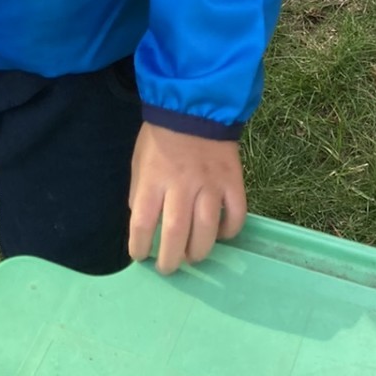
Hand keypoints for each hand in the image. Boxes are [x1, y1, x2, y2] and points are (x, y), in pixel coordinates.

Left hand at [128, 124, 246, 274]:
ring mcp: (210, 183)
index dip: (139, 247)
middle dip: (171, 259)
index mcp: (154, 178)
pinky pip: (235, 214)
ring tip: (192, 257)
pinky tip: (220, 234)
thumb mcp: (140, 161)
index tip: (140, 256)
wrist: (194, 106)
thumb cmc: (161, 137)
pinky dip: (229, 231)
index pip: (143, 223)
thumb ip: (140, 192)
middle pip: (176, 233)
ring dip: (199, 252)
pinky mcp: (232, 181)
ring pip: (207, 229)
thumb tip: (144, 224)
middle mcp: (182, 184)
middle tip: (168, 268)